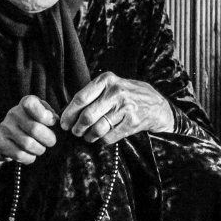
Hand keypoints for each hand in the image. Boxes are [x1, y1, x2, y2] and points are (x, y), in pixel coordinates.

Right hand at [0, 95, 59, 170]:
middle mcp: (13, 113)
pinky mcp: (0, 143)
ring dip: (39, 150)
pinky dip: (29, 158)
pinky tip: (29, 155)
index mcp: (25, 104)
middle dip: (48, 139)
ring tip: (39, 148)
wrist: (1, 141)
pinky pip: (20, 154)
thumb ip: (49, 114)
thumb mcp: (39, 116)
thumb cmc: (28, 127)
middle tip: (50, 142)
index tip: (51, 123)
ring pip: (28, 144)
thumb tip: (55, 120)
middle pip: (35, 129)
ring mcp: (5, 128)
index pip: (32, 104)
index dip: (45, 116)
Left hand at [60, 71, 174, 143]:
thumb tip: (66, 111)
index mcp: (106, 80)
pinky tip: (101, 138)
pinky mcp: (132, 122)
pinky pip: (109, 137)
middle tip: (75, 132)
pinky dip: (101, 140)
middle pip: (87, 116)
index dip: (69, 113)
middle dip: (77, 128)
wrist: (156, 105)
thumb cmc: (127, 95)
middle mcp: (115, 92)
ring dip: (88, 136)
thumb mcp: (111, 85)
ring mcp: (125, 107)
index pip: (80, 98)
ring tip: (87, 136)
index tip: (64, 123)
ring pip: (97, 128)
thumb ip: (92, 94)